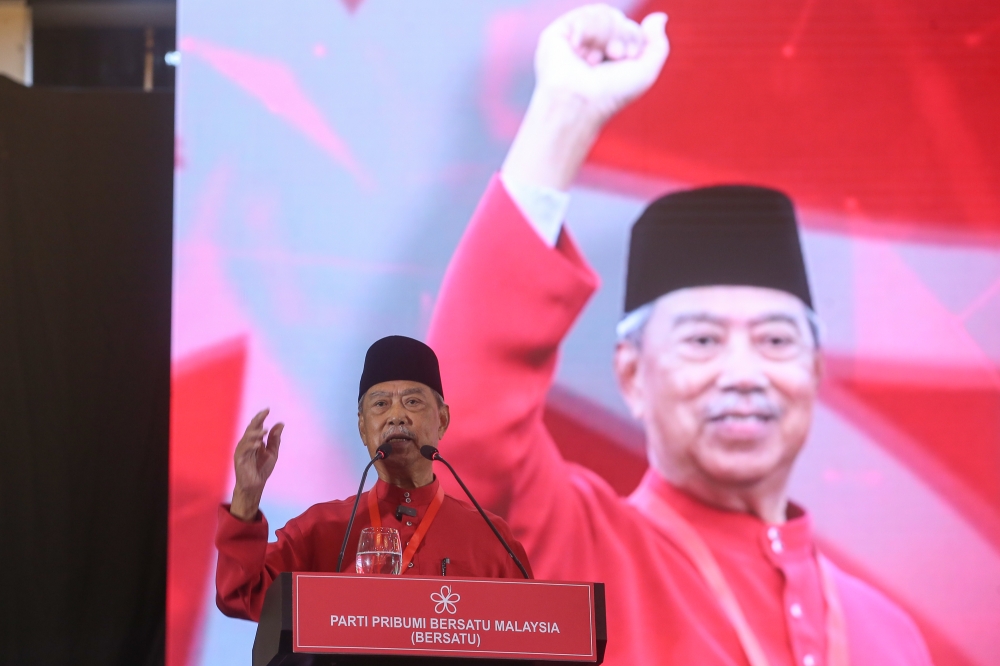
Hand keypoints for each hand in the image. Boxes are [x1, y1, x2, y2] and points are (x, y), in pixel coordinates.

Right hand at [230, 409, 283, 520]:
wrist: (256, 485)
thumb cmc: (262, 468)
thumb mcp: (272, 452)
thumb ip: (275, 439)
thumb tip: (280, 423)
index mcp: (253, 441)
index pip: (256, 426)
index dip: (260, 417)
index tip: (267, 409)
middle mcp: (246, 444)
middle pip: (250, 429)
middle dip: (256, 420)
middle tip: (264, 413)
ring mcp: (241, 451)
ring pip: (246, 438)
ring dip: (254, 433)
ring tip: (264, 431)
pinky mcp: (239, 460)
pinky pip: (243, 450)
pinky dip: (251, 446)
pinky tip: (258, 444)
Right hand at [535, 5, 668, 123]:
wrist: (580, 102)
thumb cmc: (611, 95)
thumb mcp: (645, 72)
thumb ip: (658, 44)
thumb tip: (659, 17)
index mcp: (610, 57)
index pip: (631, 29)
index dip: (634, 37)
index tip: (627, 57)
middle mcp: (593, 47)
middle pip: (618, 19)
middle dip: (621, 35)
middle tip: (614, 56)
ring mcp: (575, 39)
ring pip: (604, 13)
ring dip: (605, 35)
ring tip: (593, 60)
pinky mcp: (559, 33)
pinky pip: (586, 14)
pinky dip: (589, 31)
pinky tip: (579, 52)